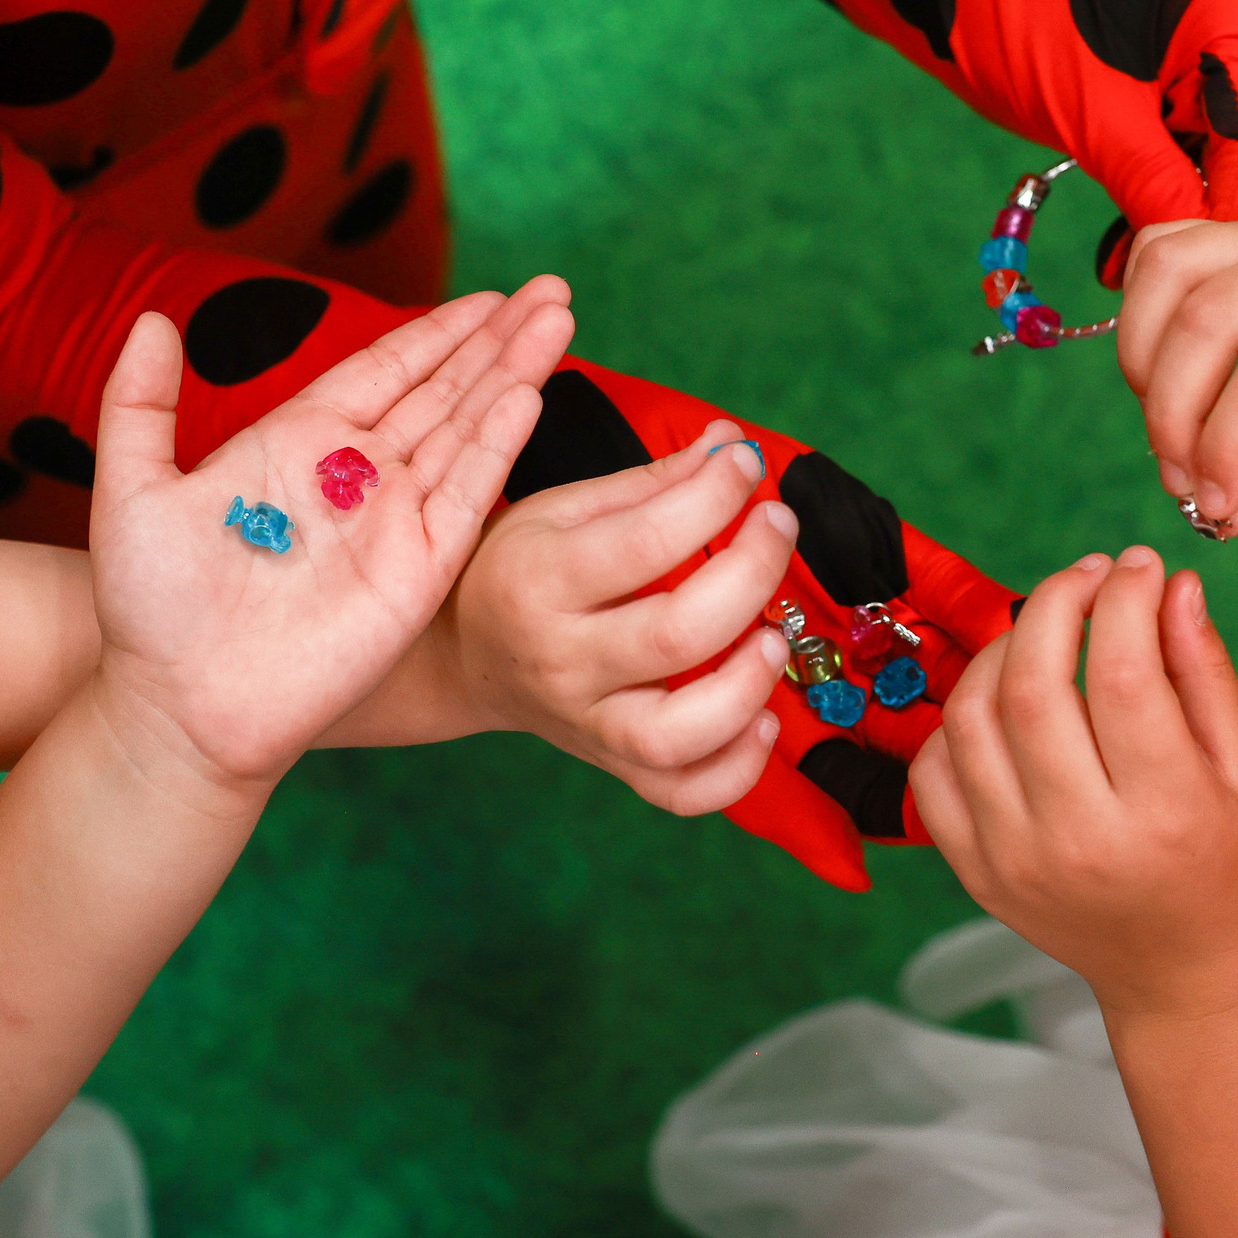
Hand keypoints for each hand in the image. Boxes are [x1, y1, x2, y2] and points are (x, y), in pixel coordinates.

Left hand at [87, 279, 568, 794]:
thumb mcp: (132, 492)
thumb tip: (155, 320)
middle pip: (443, 389)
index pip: (385, 369)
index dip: (438, 331)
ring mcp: (393, 524)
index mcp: (298, 444)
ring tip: (558, 318)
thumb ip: (140, 403)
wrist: (183, 708)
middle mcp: (356, 478)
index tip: (490, 296)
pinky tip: (526, 395)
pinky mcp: (417, 572)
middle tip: (552, 288)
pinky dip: (497, 445)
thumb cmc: (150, 610)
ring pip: (467, 429)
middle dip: (497, 339)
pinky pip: (465, 497)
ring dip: (513, 373)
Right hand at [493, 357, 1021, 889]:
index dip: (716, 495)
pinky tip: (763, 717)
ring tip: (772, 637)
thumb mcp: (561, 510)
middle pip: (677, 635)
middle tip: (777, 527)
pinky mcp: (613, 766)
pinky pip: (681, 793)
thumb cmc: (517, 568)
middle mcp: (561, 659)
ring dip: (747, 685)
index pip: (647, 540)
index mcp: (539, 580)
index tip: (746, 466)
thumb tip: (731, 445)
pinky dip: (736, 768)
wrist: (461, 656)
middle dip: (752, 572)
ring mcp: (586, 723)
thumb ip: (651, 483)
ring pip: (677, 735)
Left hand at [910, 547, 1237, 1022]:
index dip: (1126, 599)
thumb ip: (1205, 674)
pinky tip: (1004, 698)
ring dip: (1002, 649)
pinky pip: (933, 770)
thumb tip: (1169, 584)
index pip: (1124, 673)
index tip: (1139, 566)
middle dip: (1056, 604)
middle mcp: (1078, 841)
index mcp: (1164, 814)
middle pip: (1032, 685)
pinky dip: (959, 718)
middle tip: (1087, 577)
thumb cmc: (1231, 872)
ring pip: (971, 717)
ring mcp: (1013, 861)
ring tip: (1045, 629)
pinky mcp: (974, 873)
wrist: (1188, 981)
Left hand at [1060, 0, 1237, 281]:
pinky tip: (1117, 247)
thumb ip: (1154, 183)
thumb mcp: (1096, 116)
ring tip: (1119, 267)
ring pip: (1207, 171)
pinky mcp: (1162, 99)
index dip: (1226, 215)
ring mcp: (1200, 73)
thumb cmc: (1028, 27)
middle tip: (1144, 277)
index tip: (1183, 271)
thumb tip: (1188, 251)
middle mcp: (1235, 48)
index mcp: (1237, 31)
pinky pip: (1174, 163)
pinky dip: (1148, 201)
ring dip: (1167, 219)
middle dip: (1196, 220)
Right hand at [1115, 212, 1237, 534]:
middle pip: (1205, 323)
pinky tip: (1167, 365)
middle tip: (1182, 479)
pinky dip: (1143, 308)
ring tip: (1170, 422)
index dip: (1223, 451)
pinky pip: (1165, 249)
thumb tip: (1220, 511)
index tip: (1216, 505)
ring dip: (1143, 359)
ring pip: (1168, 273)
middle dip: (1171, 417)